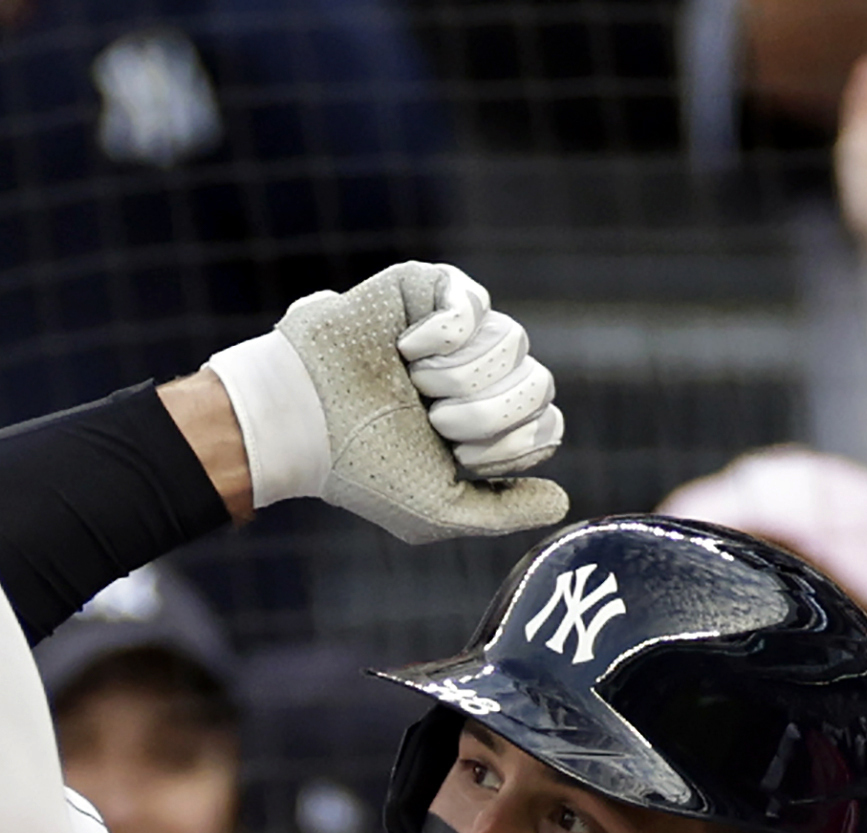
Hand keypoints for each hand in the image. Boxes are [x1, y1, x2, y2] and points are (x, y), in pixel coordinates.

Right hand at [218, 262, 566, 545]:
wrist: (304, 420)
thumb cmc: (362, 467)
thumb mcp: (438, 511)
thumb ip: (504, 512)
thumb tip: (562, 500)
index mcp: (485, 422)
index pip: (547, 425)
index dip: (510, 445)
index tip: (458, 455)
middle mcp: (480, 373)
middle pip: (540, 385)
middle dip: (484, 415)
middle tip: (431, 421)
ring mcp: (461, 327)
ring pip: (513, 344)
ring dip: (454, 379)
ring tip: (411, 385)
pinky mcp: (433, 286)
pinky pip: (474, 306)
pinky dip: (438, 337)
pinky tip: (403, 350)